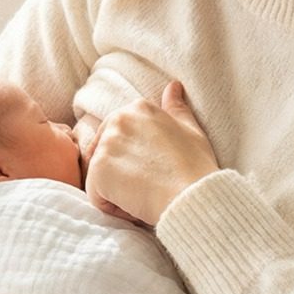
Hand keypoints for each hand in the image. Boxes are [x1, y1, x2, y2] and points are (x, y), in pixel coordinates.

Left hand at [85, 82, 218, 225]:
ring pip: (101, 178)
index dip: (135, 160)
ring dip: (119, 192)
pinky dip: (114, 208)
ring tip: (145, 196)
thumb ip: (176, 108)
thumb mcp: (190, 130)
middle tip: (150, 185)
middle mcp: (118, 120)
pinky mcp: (98, 171)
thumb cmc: (196, 167)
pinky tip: (137, 205)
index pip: (120, 138)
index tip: (155, 171)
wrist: (192, 195)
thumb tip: (173, 86)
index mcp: (138, 108)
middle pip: (107, 156)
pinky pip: (97, 197)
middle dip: (122, 174)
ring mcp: (106, 145)